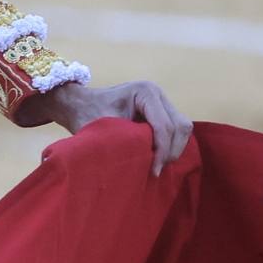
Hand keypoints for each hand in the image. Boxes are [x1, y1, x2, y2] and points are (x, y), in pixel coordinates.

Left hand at [20, 78, 193, 175]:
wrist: (80, 105)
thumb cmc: (86, 114)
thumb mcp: (102, 128)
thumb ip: (123, 142)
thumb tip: (144, 163)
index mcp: (144, 92)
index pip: (164, 125)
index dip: (162, 150)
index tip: (153, 170)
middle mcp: (157, 94)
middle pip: (180, 126)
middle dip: (171, 150)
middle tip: (156, 170)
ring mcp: (162, 102)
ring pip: (182, 128)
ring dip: (173, 149)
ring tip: (157, 166)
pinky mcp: (162, 112)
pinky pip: (176, 131)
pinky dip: (171, 146)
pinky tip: (158, 159)